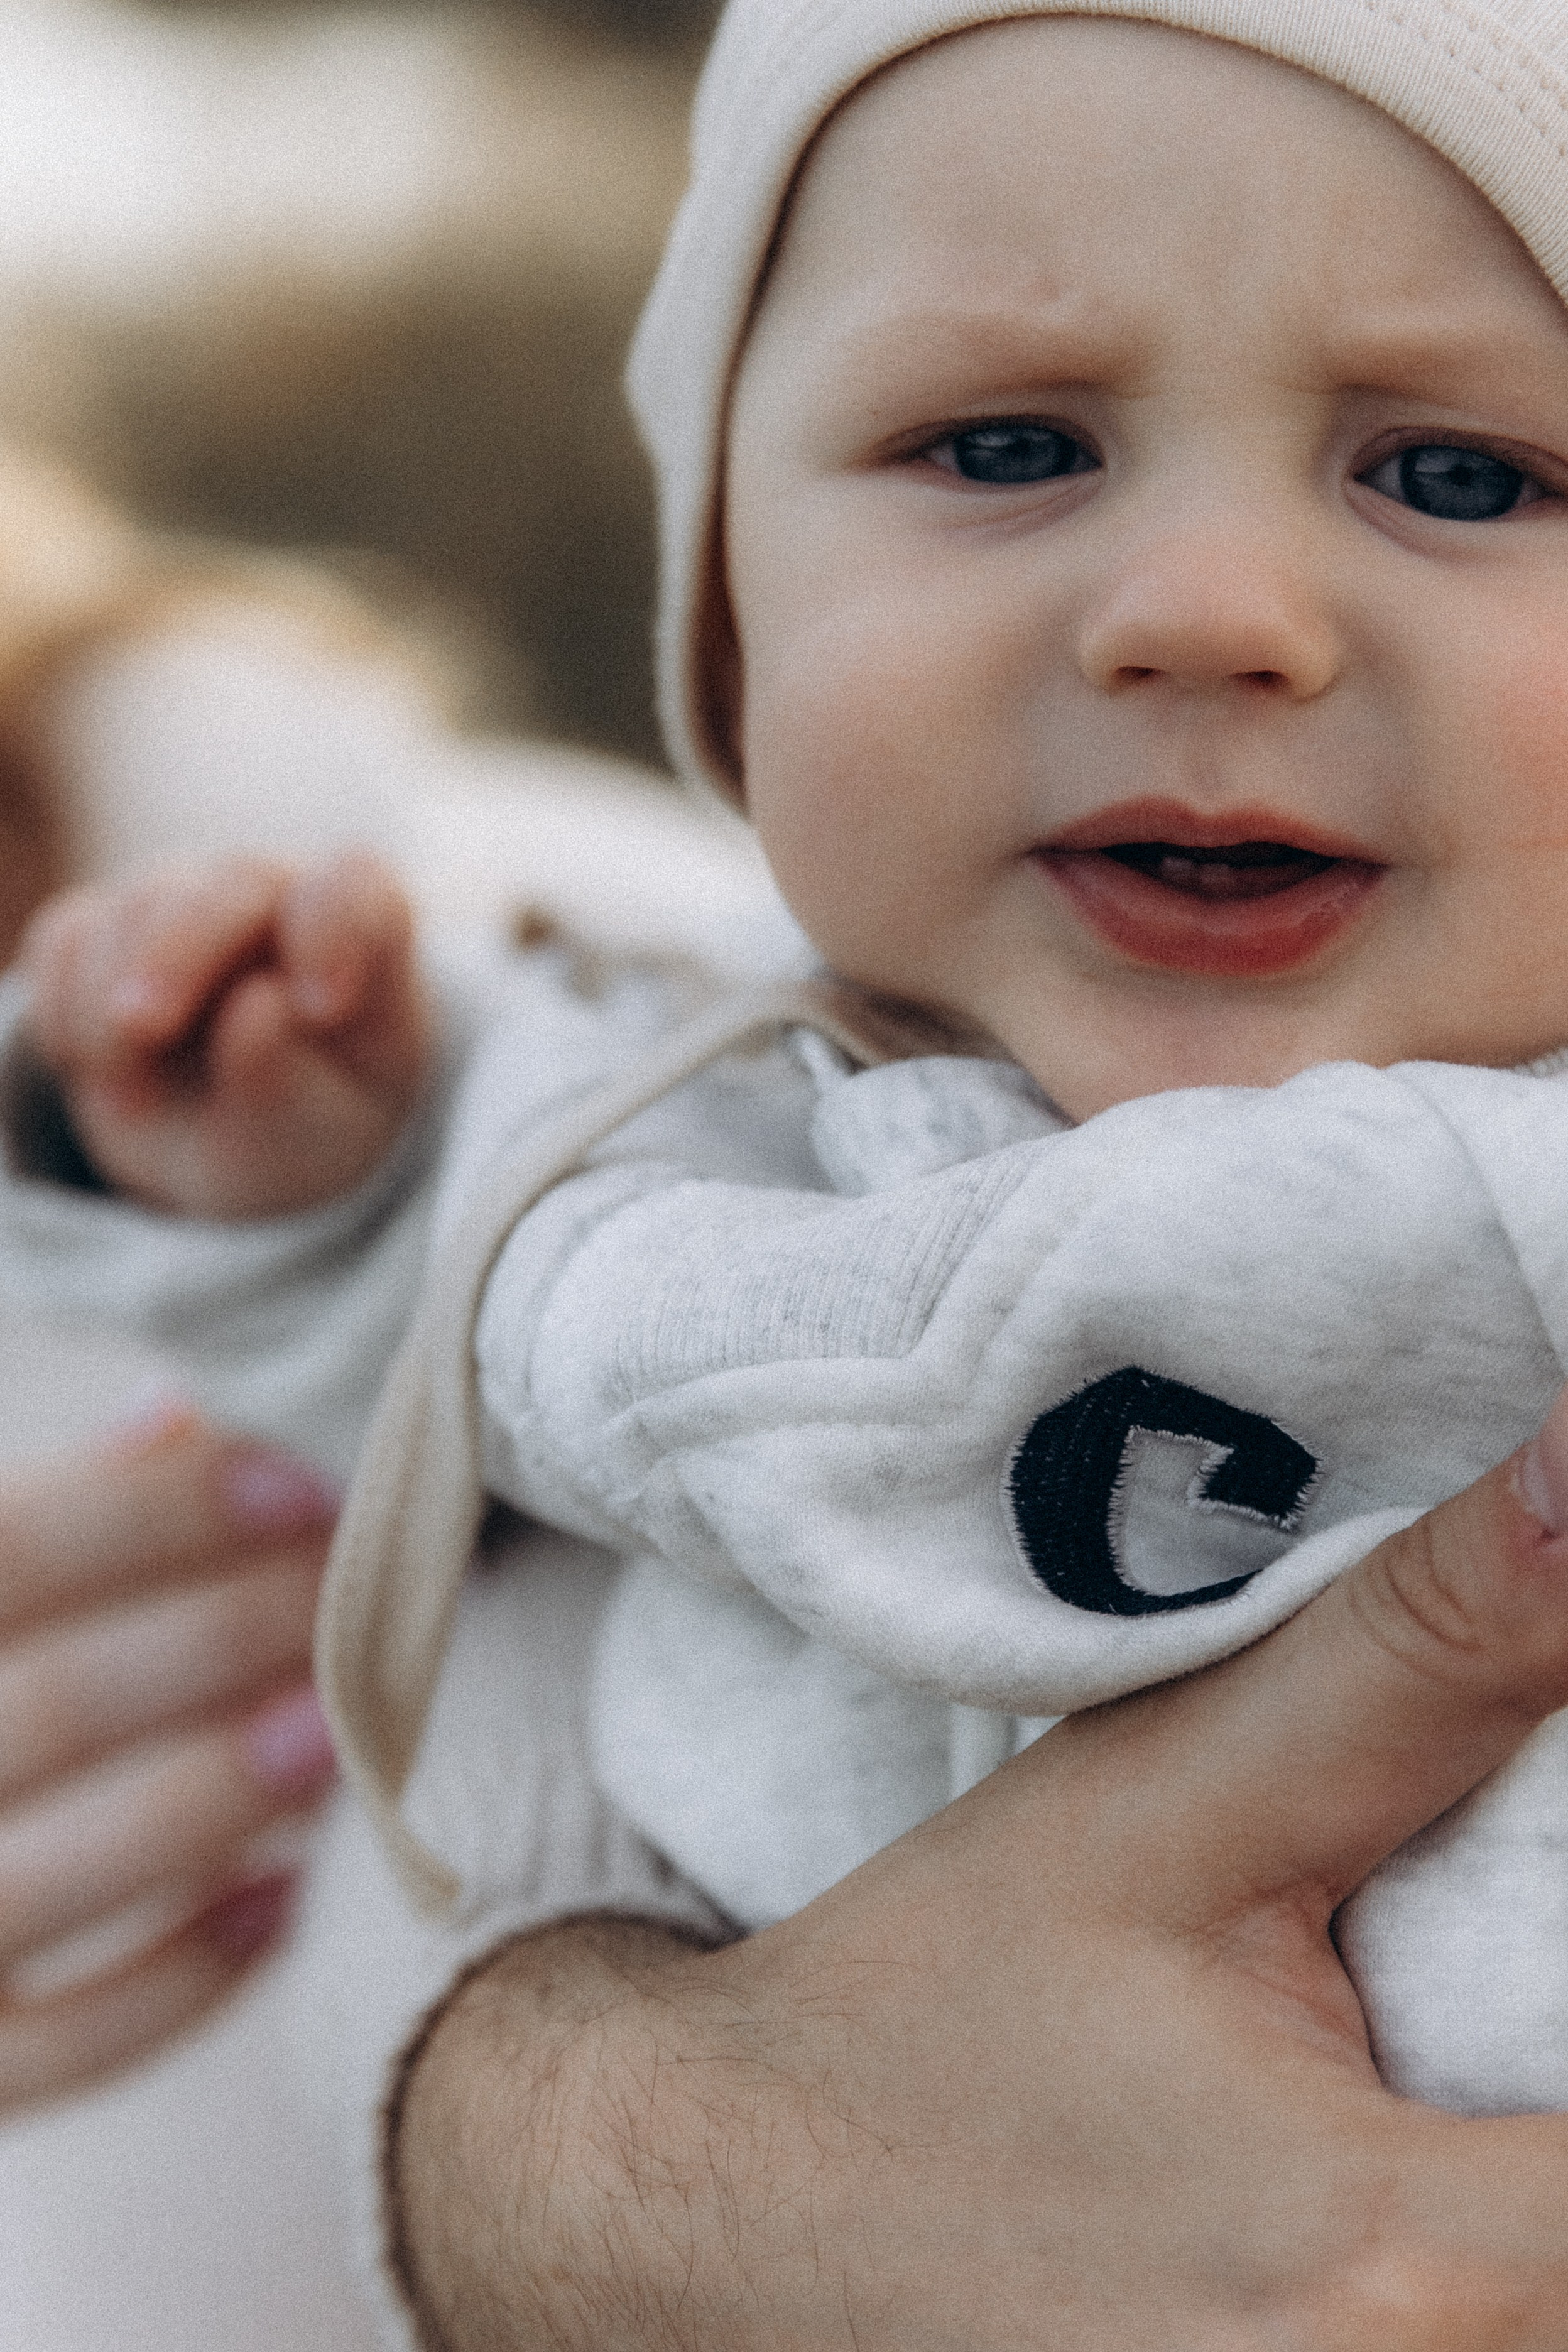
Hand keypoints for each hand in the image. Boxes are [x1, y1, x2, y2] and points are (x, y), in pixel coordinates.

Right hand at [0, 1401, 338, 2113]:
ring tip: (337, 1730)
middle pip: (44, 1711)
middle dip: (219, 1646)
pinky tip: (286, 1896)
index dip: (156, 1518)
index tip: (303, 1488)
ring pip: (40, 1879)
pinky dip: (180, 1977)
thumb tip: (179, 1420)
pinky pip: (61, 2050)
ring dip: (210, 1797)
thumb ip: (48, 1515)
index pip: (2, 1557)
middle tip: (355, 1599)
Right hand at [20, 849, 430, 1217]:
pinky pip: (64, 946)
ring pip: (130, 915)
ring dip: (113, 1017)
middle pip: (226, 890)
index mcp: (360, 931)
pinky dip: (68, 1021)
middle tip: (143, 1025)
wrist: (231, 1144)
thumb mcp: (317, 1134)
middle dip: (177, 953)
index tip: (323, 1009)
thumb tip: (257, 1006)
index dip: (336, 931)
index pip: (353, 889)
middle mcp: (271, 895)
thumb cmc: (304, 1127)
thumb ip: (295, 1080)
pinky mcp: (102, 924)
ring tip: (135, 1106)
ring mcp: (182, 899)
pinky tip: (106, 1075)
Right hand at [390, 1397, 1567, 2351]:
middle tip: (1472, 1971)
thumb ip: (1428, 1657)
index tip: (1527, 1906)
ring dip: (1527, 2180)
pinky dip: (1483, 2259)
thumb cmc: (936, 2008)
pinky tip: (1401, 2155)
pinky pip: (1480, 2339)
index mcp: (1399, 2267)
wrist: (726, 2212)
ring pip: (1550, 2300)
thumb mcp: (1171, 1802)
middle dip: (1557, 2078)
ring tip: (1431, 2056)